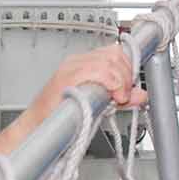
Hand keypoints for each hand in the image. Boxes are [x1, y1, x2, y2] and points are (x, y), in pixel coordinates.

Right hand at [31, 44, 147, 114]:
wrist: (37, 128)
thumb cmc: (63, 116)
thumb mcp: (100, 104)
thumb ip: (121, 97)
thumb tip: (141, 95)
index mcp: (84, 62)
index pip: (115, 51)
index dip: (128, 67)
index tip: (131, 85)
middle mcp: (77, 61)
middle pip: (115, 54)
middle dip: (127, 75)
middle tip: (124, 95)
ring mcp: (70, 67)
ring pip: (108, 61)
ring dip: (120, 80)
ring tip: (118, 98)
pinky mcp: (66, 78)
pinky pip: (96, 70)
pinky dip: (110, 82)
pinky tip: (112, 95)